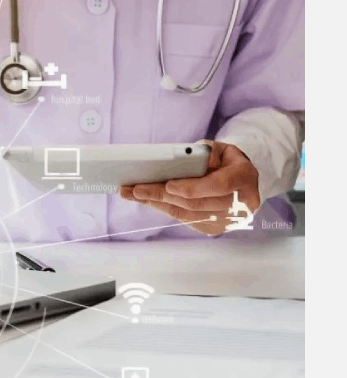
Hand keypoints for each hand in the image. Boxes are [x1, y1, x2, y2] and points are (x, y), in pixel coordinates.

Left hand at [119, 141, 260, 235]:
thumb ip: (206, 152)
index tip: (168, 185)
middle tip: (135, 189)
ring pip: (187, 215)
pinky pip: (185, 220)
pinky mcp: (215, 229)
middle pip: (196, 203)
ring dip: (157, 204)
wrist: (242, 183)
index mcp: (244, 178)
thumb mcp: (222, 149)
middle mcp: (240, 203)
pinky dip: (165, 209)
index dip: (192, 187)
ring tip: (134, 195)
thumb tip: (185, 159)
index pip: (218, 186)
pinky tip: (148, 201)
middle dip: (162, 196)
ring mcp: (228, 220)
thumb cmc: (227, 162)